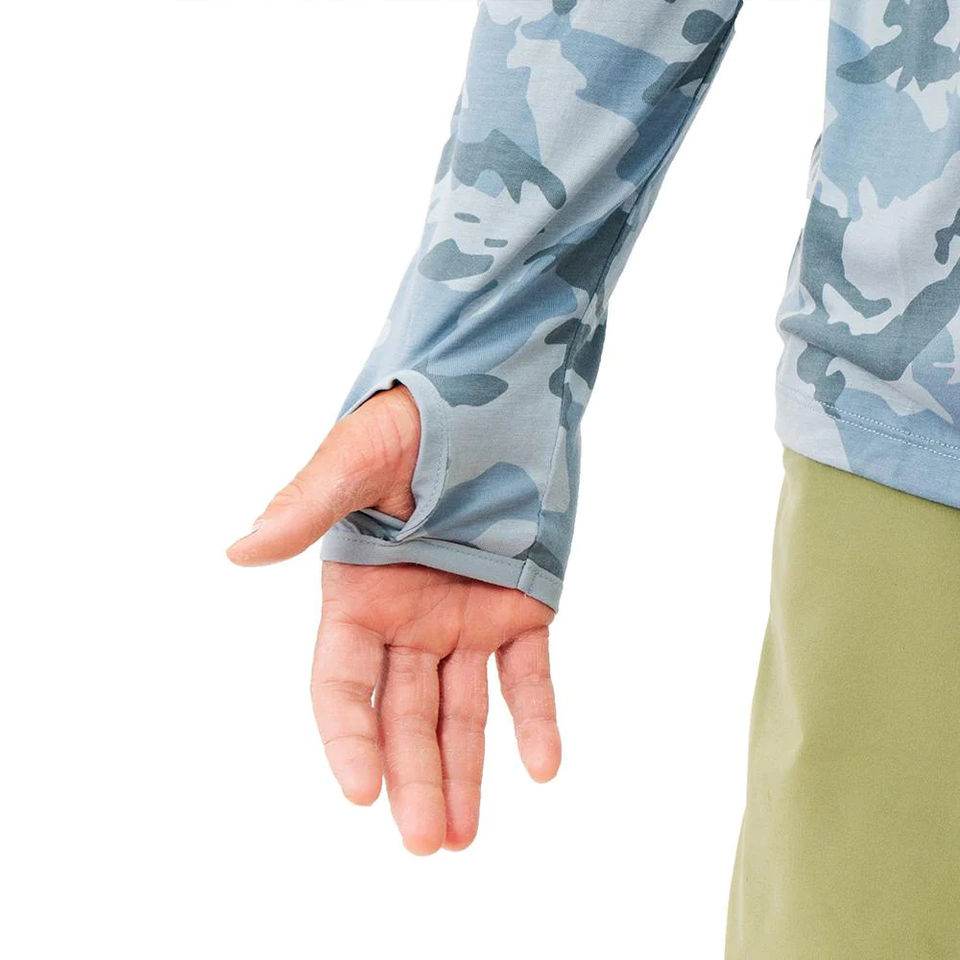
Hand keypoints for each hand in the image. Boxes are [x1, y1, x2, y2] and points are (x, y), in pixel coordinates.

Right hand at [227, 387, 560, 853]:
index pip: (342, 684)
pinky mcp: (521, 606)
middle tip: (422, 844)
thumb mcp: (357, 457)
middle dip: (411, 779)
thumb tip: (238, 550)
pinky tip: (544, 767)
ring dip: (464, 773)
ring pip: (461, 710)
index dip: (347, 738)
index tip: (362, 793)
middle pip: (403, 715)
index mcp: (359, 591)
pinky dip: (536, 719)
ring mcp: (465, 616)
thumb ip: (307, 505)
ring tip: (461, 837)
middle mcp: (408, 617)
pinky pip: (528, 675)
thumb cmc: (414, 416)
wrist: (495, 394)